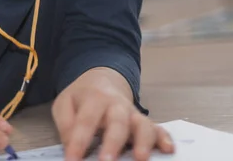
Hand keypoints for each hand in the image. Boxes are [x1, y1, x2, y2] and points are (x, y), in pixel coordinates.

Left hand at [52, 68, 174, 160]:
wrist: (102, 80)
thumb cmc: (82, 97)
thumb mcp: (65, 103)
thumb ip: (66, 123)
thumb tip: (71, 145)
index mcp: (94, 98)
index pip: (86, 121)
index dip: (79, 142)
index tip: (72, 160)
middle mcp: (117, 105)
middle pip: (117, 122)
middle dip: (113, 143)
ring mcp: (133, 114)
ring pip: (142, 125)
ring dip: (143, 142)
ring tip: (141, 158)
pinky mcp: (144, 123)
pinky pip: (157, 129)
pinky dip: (164, 138)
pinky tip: (168, 150)